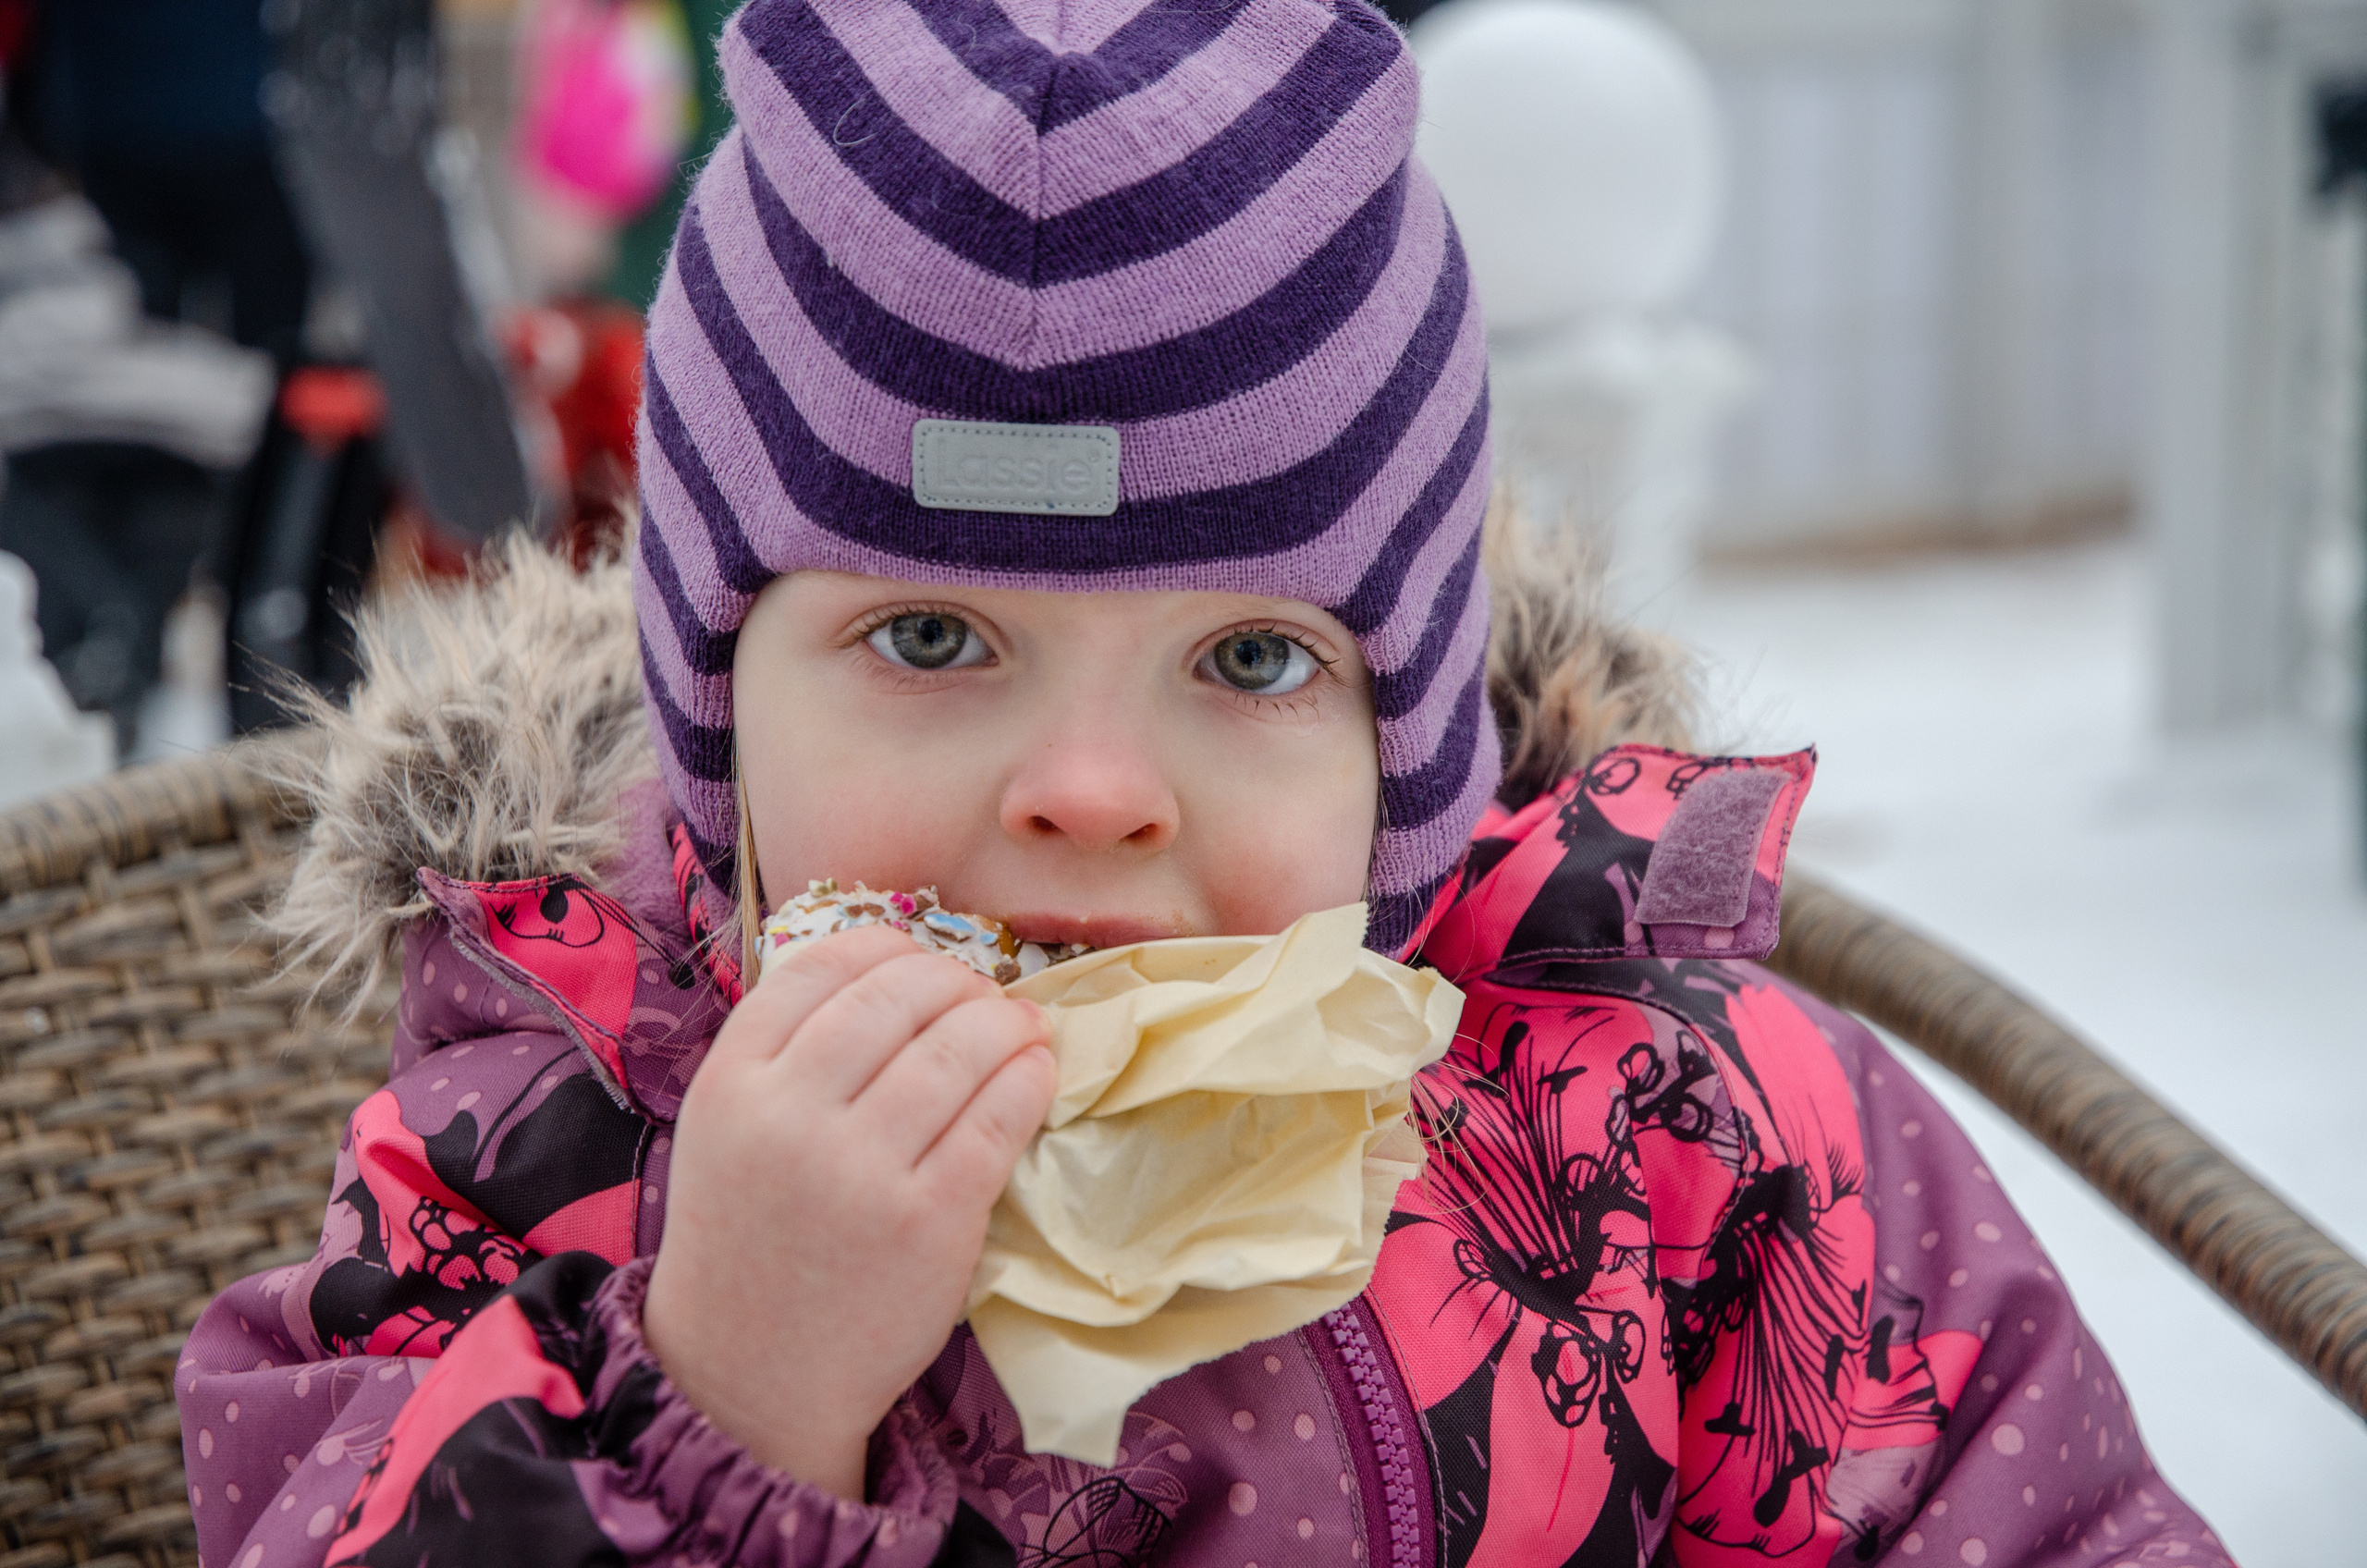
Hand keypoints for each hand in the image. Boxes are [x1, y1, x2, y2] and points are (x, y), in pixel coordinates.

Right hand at [642, 925, 1054, 1499]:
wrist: (753, 1375)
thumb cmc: (750, 1239)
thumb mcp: (727, 1129)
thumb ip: (785, 1051)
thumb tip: (894, 969)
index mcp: (733, 1082)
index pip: (822, 967)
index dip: (887, 948)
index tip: (921, 959)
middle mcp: (791, 1114)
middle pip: (899, 997)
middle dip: (957, 981)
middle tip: (982, 994)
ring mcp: (863, 1169)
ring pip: (959, 1049)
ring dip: (1006, 1022)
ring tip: (1022, 1026)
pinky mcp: (930, 1219)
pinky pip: (999, 1119)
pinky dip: (1029, 1081)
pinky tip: (1036, 1072)